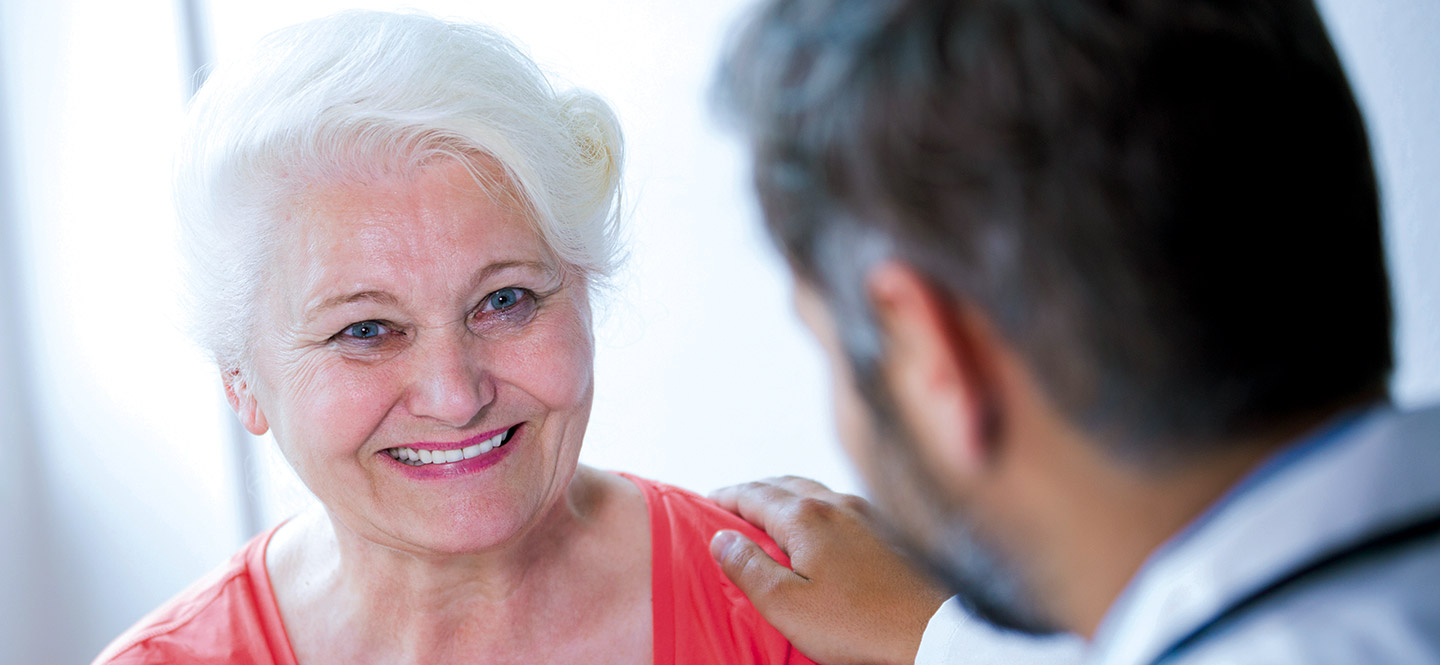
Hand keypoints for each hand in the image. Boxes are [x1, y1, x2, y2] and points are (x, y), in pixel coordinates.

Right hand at [709, 476, 949, 664]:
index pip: (753, 495)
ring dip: (785, 493)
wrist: (931, 630)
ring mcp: (866, 514)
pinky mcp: (887, 531)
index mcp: (805, 516)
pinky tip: (819, 523)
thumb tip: (721, 537)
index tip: (707, 499)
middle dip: (754, 490)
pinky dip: (814, 504)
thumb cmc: (856, 623)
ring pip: (814, 490)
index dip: (726, 496)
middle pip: (783, 484)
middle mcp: (835, 503)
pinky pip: (838, 504)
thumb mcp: (787, 605)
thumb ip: (748, 567)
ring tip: (770, 508)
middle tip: (732, 501)